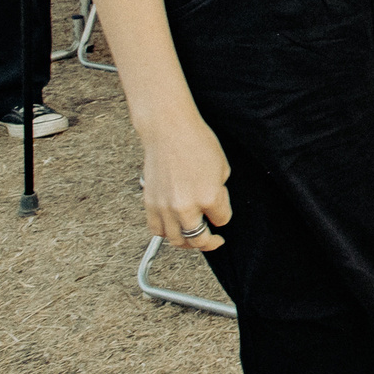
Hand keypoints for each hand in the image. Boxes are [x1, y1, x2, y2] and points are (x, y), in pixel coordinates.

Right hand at [140, 111, 233, 252]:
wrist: (169, 131)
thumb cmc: (197, 143)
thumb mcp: (222, 168)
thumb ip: (219, 193)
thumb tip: (214, 208)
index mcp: (209, 197)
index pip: (222, 220)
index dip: (224, 216)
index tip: (222, 211)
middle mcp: (186, 207)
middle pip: (198, 240)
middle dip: (208, 242)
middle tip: (213, 240)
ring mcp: (166, 208)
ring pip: (176, 240)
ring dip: (187, 243)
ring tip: (193, 238)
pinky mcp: (150, 204)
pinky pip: (157, 230)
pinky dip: (166, 233)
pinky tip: (174, 228)